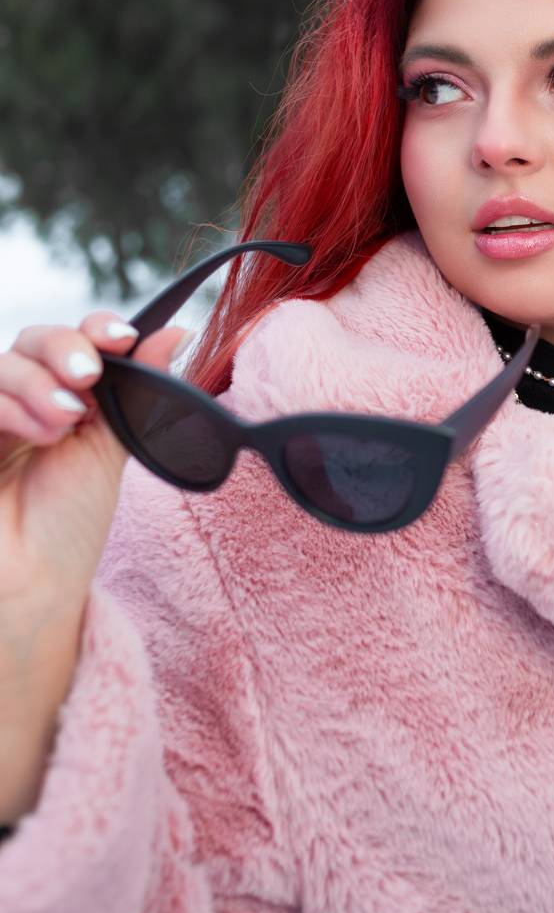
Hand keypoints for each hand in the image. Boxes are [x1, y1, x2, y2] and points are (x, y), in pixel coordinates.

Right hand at [0, 312, 192, 820]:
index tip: (122, 337)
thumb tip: (178, 333)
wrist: (34, 585)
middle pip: (33, 339)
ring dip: (38, 383)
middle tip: (89, 376)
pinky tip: (39, 431)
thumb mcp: (113, 448)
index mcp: (65, 397)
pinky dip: (9, 404)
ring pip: (3, 364)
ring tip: (64, 424)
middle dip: (65, 348)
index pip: (74, 339)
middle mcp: (24, 400)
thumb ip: (138, 389)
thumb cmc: (70, 524)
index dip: (94, 328)